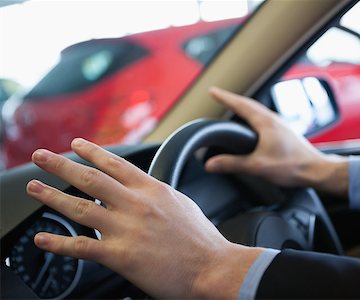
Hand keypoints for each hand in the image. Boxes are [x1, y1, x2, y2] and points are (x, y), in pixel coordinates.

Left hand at [27, 138, 261, 297]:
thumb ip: (157, 193)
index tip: (76, 144)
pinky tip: (42, 239)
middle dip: (62, 164)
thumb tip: (142, 187)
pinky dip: (58, 243)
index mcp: (152, 190)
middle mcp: (136, 205)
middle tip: (41, 155)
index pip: (116, 164)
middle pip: (90, 179)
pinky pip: (82, 247)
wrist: (212, 266)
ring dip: (52, 196)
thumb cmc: (200, 238)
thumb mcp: (181, 204)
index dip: (92, 152)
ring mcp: (126, 229)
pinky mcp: (120, 256)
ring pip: (80, 208)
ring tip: (34, 187)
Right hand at [206, 87, 348, 196]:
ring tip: (232, 106)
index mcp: (266, 122)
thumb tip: (211, 164)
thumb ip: (232, 164)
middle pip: (248, 104)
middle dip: (231, 99)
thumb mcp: (257, 166)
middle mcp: (273, 119)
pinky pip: (264, 117)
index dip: (224, 97)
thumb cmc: (292, 167)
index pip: (240, 104)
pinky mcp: (284, 132)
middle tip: (219, 95)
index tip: (212, 91)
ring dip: (243, 106)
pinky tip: (253, 124)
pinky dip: (253, 115)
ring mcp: (280, 124)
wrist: (316, 170)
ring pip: (258, 110)